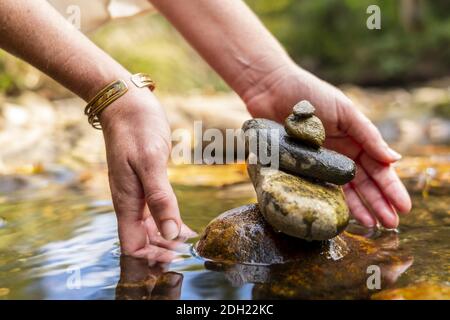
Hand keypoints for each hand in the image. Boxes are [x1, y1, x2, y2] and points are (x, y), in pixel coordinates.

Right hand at [100, 84, 195, 256]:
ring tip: (191, 242)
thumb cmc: (137, 129)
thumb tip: (170, 234)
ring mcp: (136, 194)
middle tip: (189, 251)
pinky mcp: (145, 184)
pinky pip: (154, 213)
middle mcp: (129, 202)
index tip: (177, 255)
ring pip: (149, 229)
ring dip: (167, 239)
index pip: (133, 245)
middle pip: (142, 241)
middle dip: (163, 250)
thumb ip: (160, 198)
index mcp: (126, 201)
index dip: (152, 255)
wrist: (128, 104)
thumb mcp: (150, 162)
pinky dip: (169, 222)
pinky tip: (185, 226)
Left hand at [242, 64, 410, 228]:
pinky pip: (317, 188)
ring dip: (359, 207)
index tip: (403, 206)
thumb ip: (368, 135)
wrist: (272, 90)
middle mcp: (340, 154)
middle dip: (379, 203)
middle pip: (364, 183)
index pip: (378, 168)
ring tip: (371, 226)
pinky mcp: (300, 167)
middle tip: (391, 224)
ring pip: (344, 189)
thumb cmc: (310, 93)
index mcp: (355, 140)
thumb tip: (395, 159)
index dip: (390, 187)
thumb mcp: (345, 111)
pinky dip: (330, 201)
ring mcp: (320, 162)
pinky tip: (340, 215)